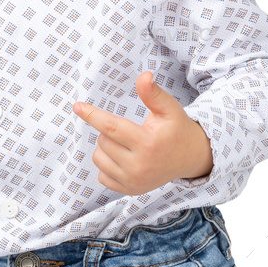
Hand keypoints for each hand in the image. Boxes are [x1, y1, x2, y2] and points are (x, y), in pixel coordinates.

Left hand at [73, 71, 212, 194]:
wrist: (190, 158)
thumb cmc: (176, 128)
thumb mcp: (169, 108)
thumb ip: (153, 93)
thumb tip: (144, 75)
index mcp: (148, 143)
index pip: (111, 127)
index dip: (92, 115)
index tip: (77, 106)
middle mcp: (139, 165)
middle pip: (103, 141)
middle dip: (110, 131)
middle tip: (130, 131)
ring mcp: (133, 181)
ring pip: (98, 158)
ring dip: (106, 147)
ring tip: (125, 143)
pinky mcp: (129, 190)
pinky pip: (102, 175)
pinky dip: (107, 165)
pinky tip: (124, 159)